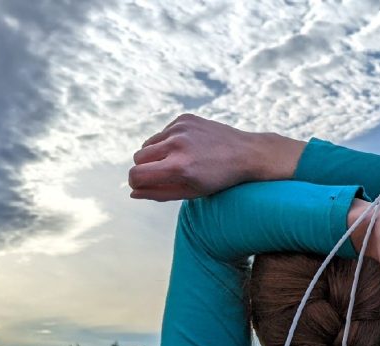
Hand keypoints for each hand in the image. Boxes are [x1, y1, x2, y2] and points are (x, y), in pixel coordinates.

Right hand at [127, 114, 303, 200]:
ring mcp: (180, 128)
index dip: (135, 182)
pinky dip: (169, 142)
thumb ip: (159, 193)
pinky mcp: (184, 118)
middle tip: (163, 174)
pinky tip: (189, 148)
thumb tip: (133, 192)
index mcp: (179, 167)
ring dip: (156, 154)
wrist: (246, 154)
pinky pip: (163, 132)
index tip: (142, 185)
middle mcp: (177, 144)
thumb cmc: (219, 179)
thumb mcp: (191, 192)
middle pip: (138, 157)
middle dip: (145, 168)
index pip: (137, 174)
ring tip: (178, 162)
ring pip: (148, 143)